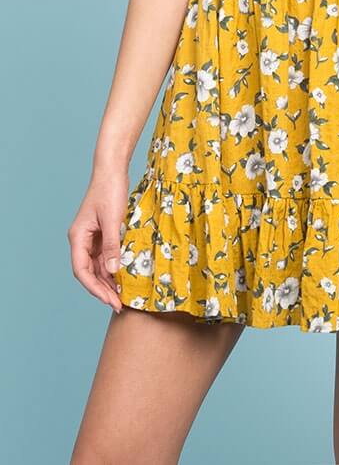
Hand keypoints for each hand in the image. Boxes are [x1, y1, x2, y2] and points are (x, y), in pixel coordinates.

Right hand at [68, 167, 128, 314]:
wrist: (113, 170)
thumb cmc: (110, 190)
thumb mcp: (112, 219)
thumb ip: (112, 245)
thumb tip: (112, 271)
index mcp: (78, 237)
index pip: (81, 270)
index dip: (94, 288)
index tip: (110, 299)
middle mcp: (82, 240)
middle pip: (88, 272)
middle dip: (102, 289)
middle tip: (118, 304)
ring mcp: (92, 237)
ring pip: (97, 266)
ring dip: (108, 281)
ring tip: (122, 296)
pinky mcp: (102, 233)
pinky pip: (105, 256)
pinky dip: (113, 268)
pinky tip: (123, 277)